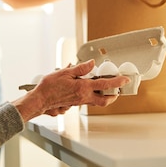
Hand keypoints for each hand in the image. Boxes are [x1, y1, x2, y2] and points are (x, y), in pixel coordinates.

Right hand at [13, 60, 128, 121]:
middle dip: (114, 96)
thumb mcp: (65, 72)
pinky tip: (90, 89)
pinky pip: (89, 101)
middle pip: (105, 100)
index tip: (125, 80)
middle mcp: (84, 97)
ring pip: (98, 102)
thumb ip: (80, 68)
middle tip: (118, 89)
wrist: (41, 99)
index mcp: (83, 87)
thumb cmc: (50, 86)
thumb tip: (91, 63)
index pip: (104, 85)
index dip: (117, 82)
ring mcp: (80, 102)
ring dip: (105, 96)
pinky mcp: (76, 103)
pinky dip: (94, 96)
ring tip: (106, 88)